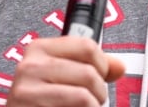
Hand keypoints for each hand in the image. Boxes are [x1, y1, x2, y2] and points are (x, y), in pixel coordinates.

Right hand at [6, 36, 124, 105]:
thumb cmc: (39, 100)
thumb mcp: (60, 75)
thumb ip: (89, 66)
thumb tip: (119, 66)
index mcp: (39, 48)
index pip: (87, 46)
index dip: (102, 64)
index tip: (100, 76)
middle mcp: (31, 66)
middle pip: (89, 73)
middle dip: (98, 92)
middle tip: (91, 101)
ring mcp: (28, 91)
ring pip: (84, 97)